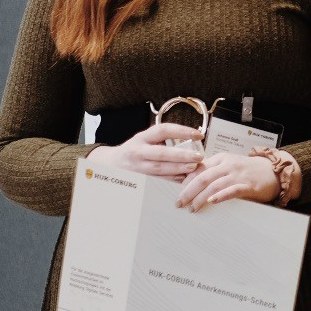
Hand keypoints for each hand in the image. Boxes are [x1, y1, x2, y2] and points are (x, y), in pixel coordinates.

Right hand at [89, 122, 204, 181]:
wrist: (111, 164)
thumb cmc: (135, 149)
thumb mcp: (146, 139)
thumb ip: (164, 139)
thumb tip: (193, 141)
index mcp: (142, 137)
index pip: (163, 130)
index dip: (182, 131)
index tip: (199, 135)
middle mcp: (138, 151)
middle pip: (161, 153)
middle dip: (182, 155)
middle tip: (199, 156)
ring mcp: (137, 167)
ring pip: (159, 169)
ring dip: (178, 169)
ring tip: (194, 167)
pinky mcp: (138, 179)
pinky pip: (157, 180)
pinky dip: (171, 180)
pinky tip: (183, 178)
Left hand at [174, 151, 287, 211]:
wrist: (273, 172)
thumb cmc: (247, 171)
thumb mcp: (228, 165)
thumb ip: (212, 171)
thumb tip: (188, 183)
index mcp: (221, 159)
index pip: (198, 168)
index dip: (184, 180)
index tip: (175, 191)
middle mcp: (228, 165)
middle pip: (202, 177)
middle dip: (188, 191)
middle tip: (179, 203)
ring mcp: (238, 175)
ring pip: (214, 185)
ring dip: (200, 198)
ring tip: (192, 208)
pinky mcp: (248, 185)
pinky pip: (232, 190)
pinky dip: (221, 196)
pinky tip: (212, 201)